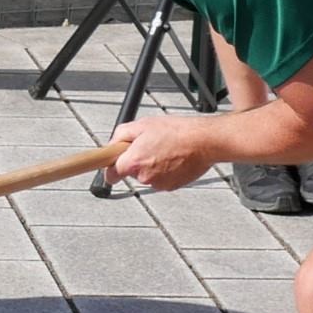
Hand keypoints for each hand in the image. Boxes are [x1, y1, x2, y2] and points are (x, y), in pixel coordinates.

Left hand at [107, 113, 225, 193]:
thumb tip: (113, 143)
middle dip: (137, 160)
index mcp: (134, 161)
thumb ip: (121, 134)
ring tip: (167, 149)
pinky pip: (161, 179)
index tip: (108, 169)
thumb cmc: (177, 131)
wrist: (204, 142)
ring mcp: (158, 184)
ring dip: (152, 165)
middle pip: (131, 172)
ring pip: (147, 175)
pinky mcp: (171, 187)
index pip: (111, 173)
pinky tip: (174, 157)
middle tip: (150, 145)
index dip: (109, 169)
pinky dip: (165, 170)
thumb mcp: (143, 124)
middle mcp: (144, 177)